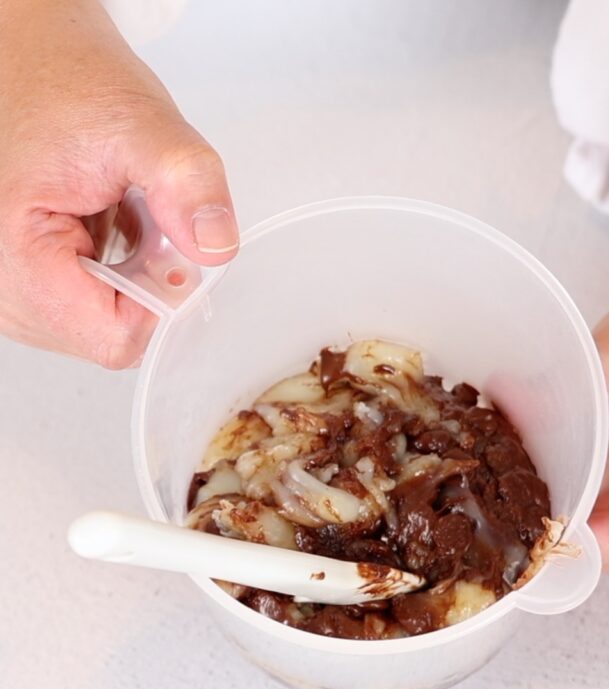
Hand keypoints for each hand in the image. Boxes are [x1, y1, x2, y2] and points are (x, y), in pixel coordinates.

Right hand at [0, 0, 237, 368]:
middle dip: (143, 285)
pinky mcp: (25, 285)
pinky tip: (103, 222)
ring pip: (102, 326)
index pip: (114, 339)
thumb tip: (216, 245)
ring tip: (113, 210)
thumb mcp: (139, 123)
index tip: (167, 244)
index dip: (159, 299)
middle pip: (107, 337)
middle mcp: (3, 289)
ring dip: (128, 277)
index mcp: (14, 258)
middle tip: (138, 215)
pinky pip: (89, 308)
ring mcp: (12, 292)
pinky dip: (112, 271)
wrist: (30, 57)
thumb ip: (185, 182)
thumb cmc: (65, 83)